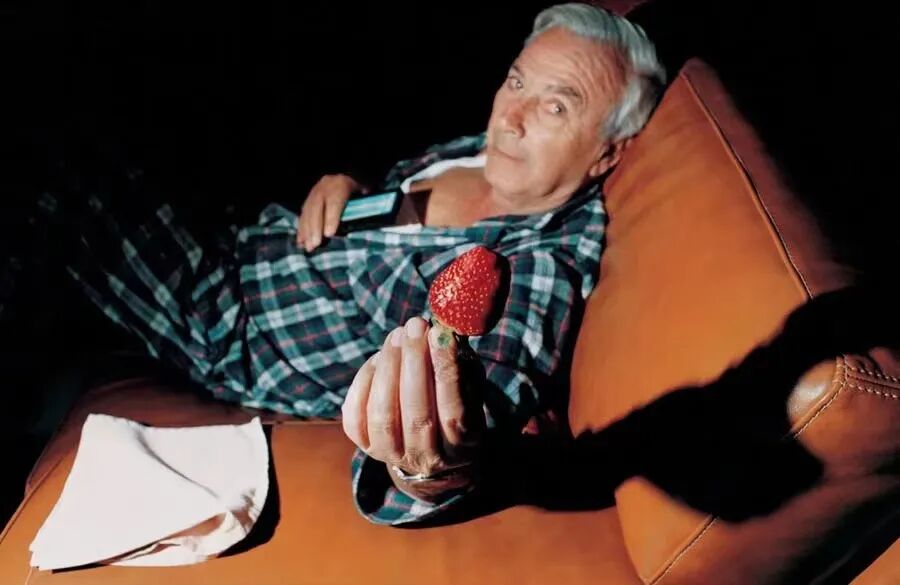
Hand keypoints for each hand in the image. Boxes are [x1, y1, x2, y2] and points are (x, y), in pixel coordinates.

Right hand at [296, 173, 365, 251]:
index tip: (329, 234)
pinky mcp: (309, 198)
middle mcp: (325, 186)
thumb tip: (364, 220)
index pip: (335, 201)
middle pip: (317, 207)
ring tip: (307, 246)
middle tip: (315, 245)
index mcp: (341, 183)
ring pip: (308, 211)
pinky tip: (300, 241)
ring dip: (306, 230)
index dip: (331, 218)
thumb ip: (364, 204)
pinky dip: (301, 228)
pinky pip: (303, 213)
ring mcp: (315, 191)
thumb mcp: (365, 192)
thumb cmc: (360, 188)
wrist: (350, 173)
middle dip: (315, 228)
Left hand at [342, 316, 486, 500]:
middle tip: (415, 327)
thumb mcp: (471, 391)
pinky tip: (379, 359)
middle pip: (418, 414)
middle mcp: (427, 458)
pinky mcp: (366, 447)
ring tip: (397, 336)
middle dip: (414, 364)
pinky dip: (364, 383)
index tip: (440, 334)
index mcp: (461, 446)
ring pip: (384, 417)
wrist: (432, 451)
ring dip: (389, 370)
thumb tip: (443, 333)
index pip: (454, 411)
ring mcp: (393, 455)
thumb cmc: (455, 408)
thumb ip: (463, 366)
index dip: (446, 371)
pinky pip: (356, 417)